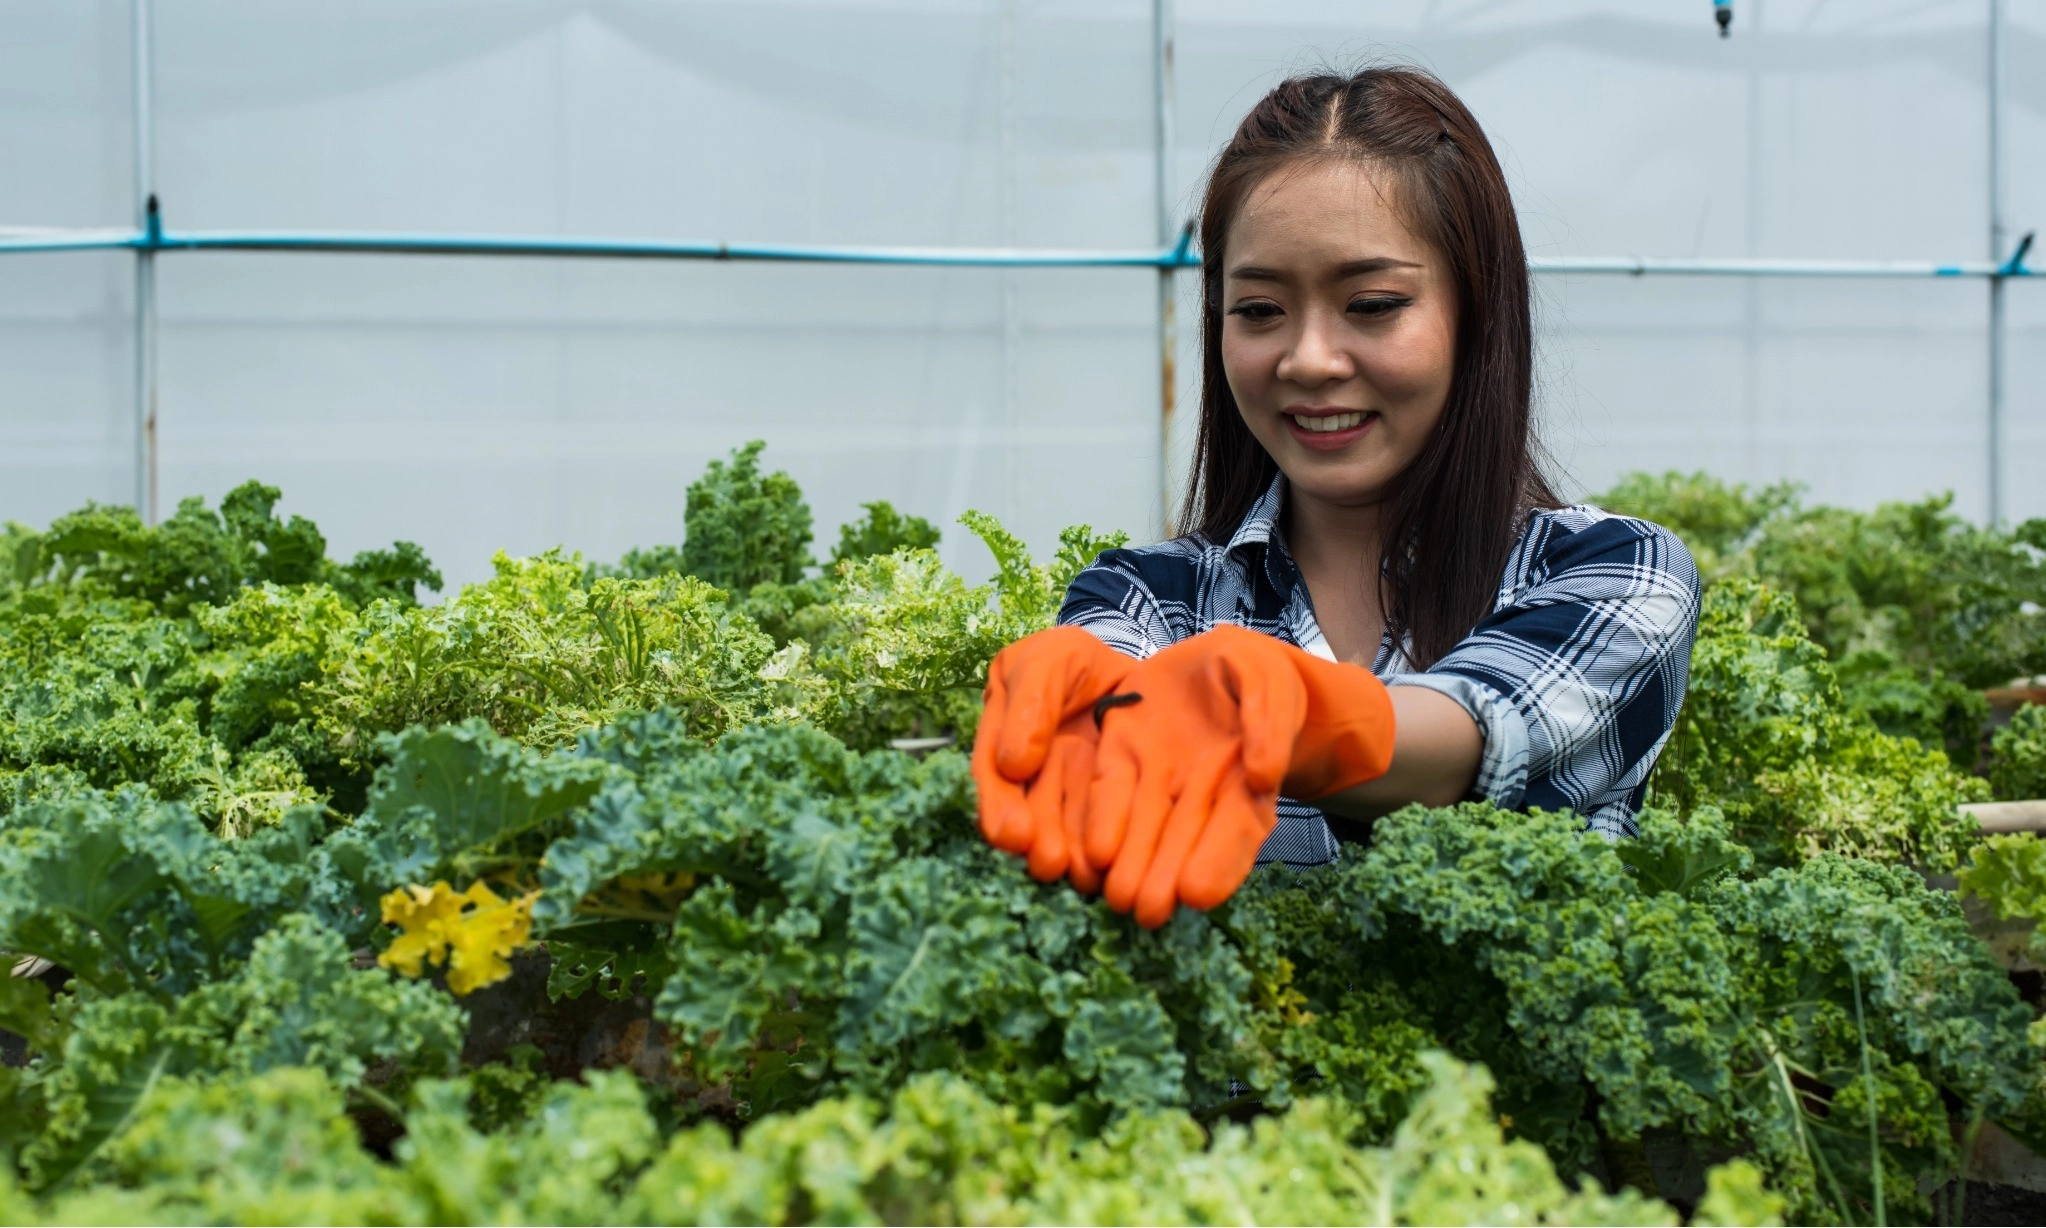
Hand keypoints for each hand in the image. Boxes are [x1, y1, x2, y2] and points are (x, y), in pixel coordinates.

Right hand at [971, 626, 1133, 886]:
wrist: (1129, 662)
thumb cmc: (1074, 659)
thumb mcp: (1047, 660)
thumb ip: (1030, 702)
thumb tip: (1013, 764)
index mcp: (1002, 741)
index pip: (993, 779)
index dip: (1000, 810)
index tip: (1013, 836)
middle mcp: (1030, 777)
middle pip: (1029, 815)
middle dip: (1038, 842)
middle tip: (1049, 863)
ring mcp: (1068, 792)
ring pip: (1066, 829)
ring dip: (1072, 854)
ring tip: (1083, 873)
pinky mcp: (1109, 803)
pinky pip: (1108, 826)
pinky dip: (1111, 846)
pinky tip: (1118, 864)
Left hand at [1085, 625, 1394, 927]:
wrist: (1209, 663)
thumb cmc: (1253, 676)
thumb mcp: (1270, 683)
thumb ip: (1270, 720)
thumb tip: (1265, 775)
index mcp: (1244, 785)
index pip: (1235, 829)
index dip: (1219, 861)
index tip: (1199, 894)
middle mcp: (1198, 793)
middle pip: (1182, 841)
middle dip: (1164, 877)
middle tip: (1148, 912)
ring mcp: (1156, 778)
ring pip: (1143, 827)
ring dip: (1131, 864)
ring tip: (1118, 897)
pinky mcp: (1120, 756)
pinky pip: (1109, 790)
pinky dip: (1102, 821)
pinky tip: (1093, 853)